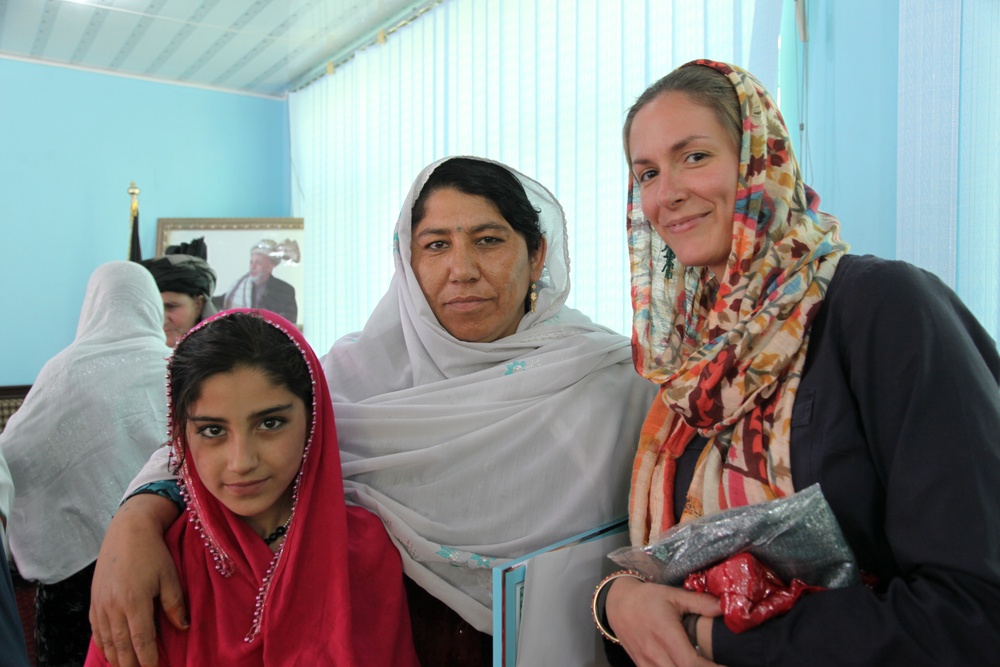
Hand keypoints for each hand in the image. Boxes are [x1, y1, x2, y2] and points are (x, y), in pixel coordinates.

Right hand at [89, 494, 184, 666]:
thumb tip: (183, 628)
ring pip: (107, 640)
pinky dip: (103, 644)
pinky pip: (96, 630)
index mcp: (134, 602)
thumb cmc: (153, 553)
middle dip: (130, 664)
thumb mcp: (170, 577)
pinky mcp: (94, 600)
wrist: (127, 532)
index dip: (147, 658)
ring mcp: (101, 604)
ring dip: (116, 658)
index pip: (141, 640)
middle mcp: (113, 606)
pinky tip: (111, 652)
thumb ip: (175, 604)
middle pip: (121, 646)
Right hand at [606, 577, 723, 666]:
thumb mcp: (674, 595)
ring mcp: (647, 664)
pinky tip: (688, 665)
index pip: (691, 663)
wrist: (618, 604)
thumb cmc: (648, 598)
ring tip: (705, 665)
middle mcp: (655, 654)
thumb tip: (726, 607)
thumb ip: (700, 602)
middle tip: (721, 665)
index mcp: (665, 634)